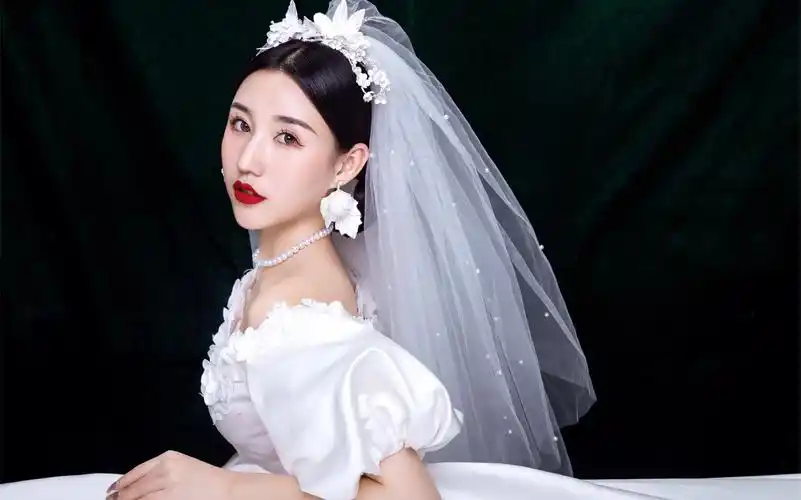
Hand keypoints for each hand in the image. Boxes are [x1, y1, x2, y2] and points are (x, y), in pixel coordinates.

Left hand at [107, 450, 231, 499]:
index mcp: (168, 458)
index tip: (112, 491)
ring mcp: (166, 486)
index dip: (121, 484)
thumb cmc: (210, 482)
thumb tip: (136, 487)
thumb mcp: (183, 468)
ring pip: (138, 498)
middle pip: (134, 487)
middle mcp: (165, 470)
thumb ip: (161, 473)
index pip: (136, 472)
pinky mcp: (169, 499)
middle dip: (121, 497)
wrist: (229, 491)